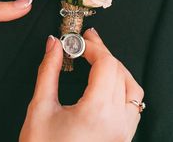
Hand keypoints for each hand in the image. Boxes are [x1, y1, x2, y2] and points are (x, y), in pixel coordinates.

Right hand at [19, 29, 143, 141]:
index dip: (93, 47)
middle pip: (119, 71)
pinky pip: (132, 103)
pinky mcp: (122, 137)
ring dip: (116, 67)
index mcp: (96, 113)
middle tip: (86, 42)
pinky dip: (122, 84)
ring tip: (99, 57)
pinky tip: (108, 81)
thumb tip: (53, 45)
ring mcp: (123, 132)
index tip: (78, 41)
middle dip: (102, 52)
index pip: (106, 64)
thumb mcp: (40, 107)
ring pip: (131, 86)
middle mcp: (117, 123)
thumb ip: (48, 71)